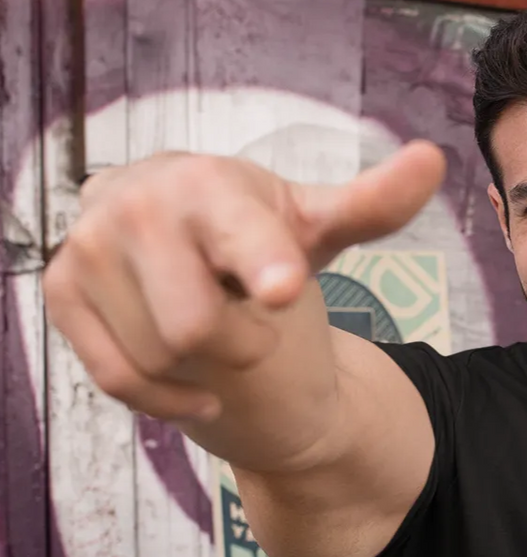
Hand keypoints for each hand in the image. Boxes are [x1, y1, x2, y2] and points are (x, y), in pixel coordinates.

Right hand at [44, 142, 445, 421]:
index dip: (260, 262)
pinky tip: (193, 381)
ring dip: (204, 365)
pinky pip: (119, 379)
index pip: (237, 235)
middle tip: (251, 317)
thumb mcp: (317, 225)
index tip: (283, 288)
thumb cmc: (259, 237)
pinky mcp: (63, 292)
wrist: (181, 242)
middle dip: (243, 342)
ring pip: (159, 358)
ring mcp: (89, 248)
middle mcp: (136, 204)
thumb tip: (433, 160)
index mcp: (209, 183)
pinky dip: (165, 396)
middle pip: (196, 328)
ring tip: (212, 324)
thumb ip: (372, 205)